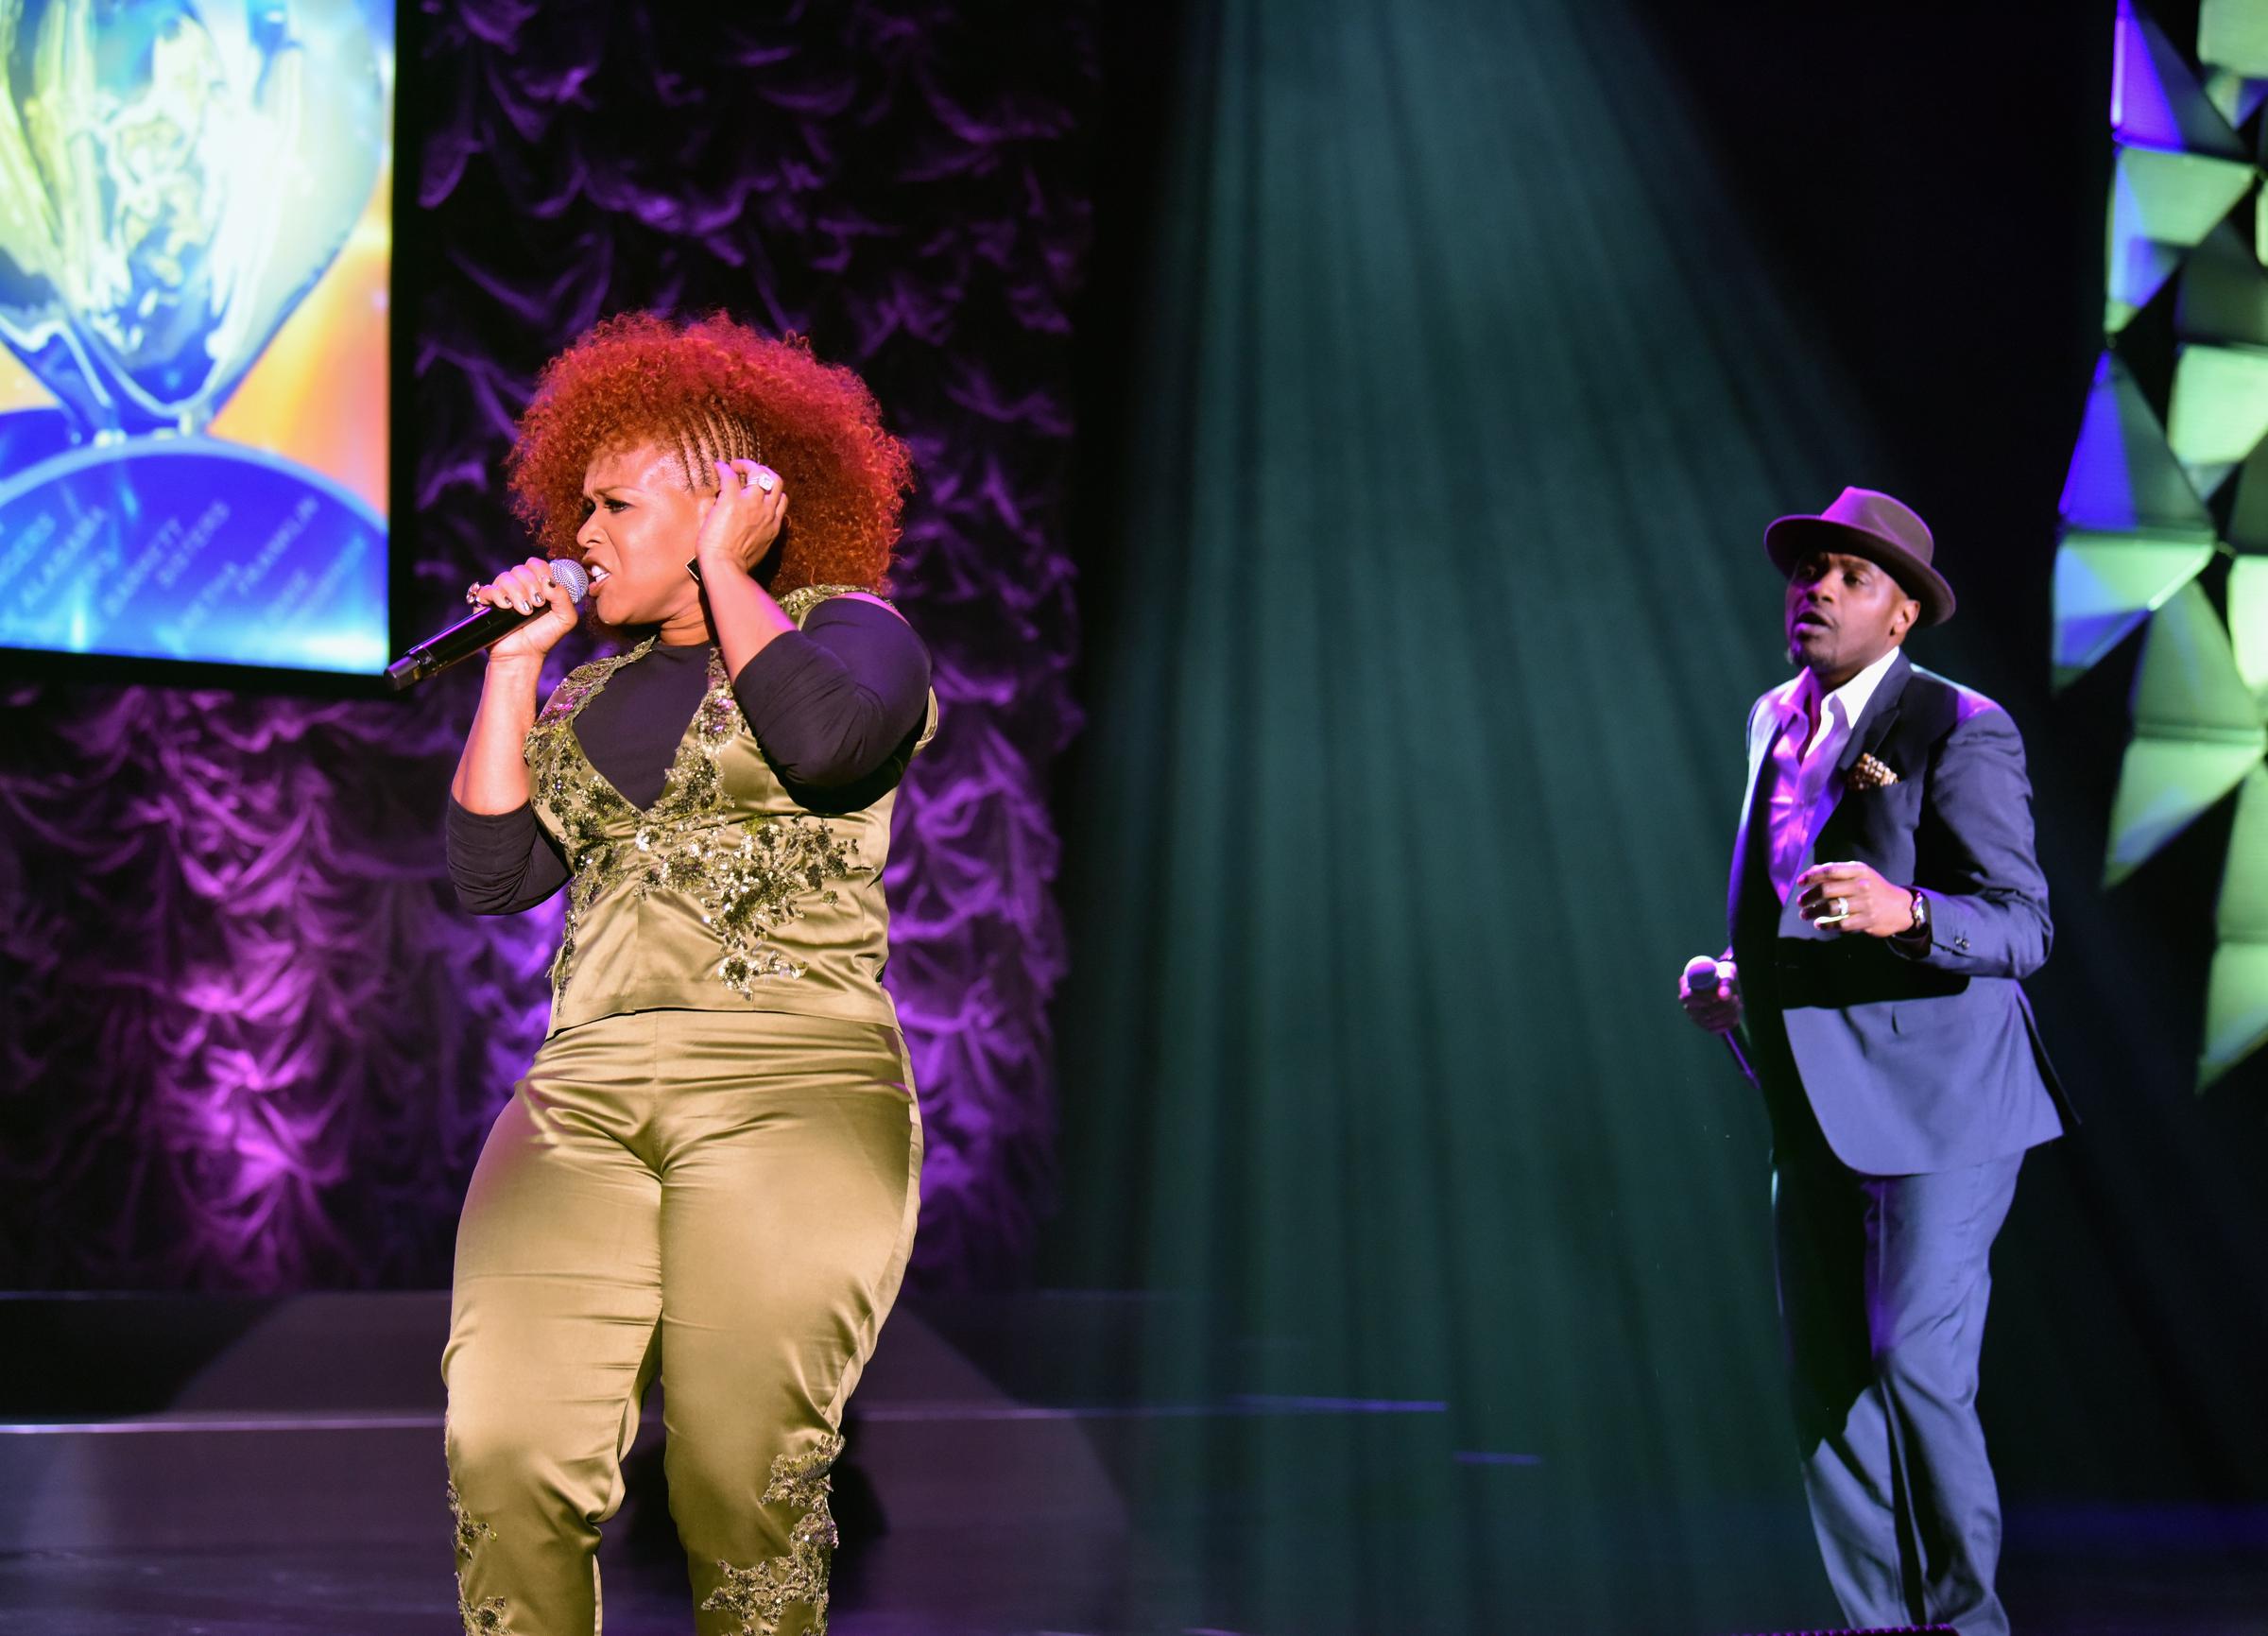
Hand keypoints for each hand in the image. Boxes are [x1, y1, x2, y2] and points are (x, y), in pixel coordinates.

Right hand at [469, 556, 579, 664]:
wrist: (524, 655)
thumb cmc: (544, 636)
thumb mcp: (566, 618)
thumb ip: (564, 597)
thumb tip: (549, 581)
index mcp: (537, 584)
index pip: (537, 564)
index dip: (542, 572)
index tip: (548, 589)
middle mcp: (519, 585)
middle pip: (521, 569)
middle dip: (531, 585)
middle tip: (538, 604)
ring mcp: (502, 593)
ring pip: (505, 577)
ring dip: (518, 593)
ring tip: (525, 611)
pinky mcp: (487, 603)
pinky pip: (488, 589)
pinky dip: (499, 595)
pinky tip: (507, 607)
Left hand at [693, 459, 787, 580]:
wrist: (726, 566)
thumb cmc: (736, 565)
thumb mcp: (758, 550)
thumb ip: (757, 534)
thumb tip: (748, 528)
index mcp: (773, 525)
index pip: (781, 500)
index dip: (772, 491)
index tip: (761, 490)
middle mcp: (767, 511)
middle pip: (776, 481)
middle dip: (765, 471)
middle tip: (751, 471)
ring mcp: (751, 503)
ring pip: (759, 472)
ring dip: (747, 465)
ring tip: (735, 466)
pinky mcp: (732, 499)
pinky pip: (730, 475)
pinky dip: (724, 468)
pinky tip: (718, 466)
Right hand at [1677, 956, 1742, 1033]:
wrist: (1726, 982)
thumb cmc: (1724, 974)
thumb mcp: (1727, 972)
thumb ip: (1726, 981)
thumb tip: (1724, 995)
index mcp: (1686, 986)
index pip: (1688, 996)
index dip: (1703, 998)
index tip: (1718, 996)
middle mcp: (1688, 1003)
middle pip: (1701, 1011)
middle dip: (1722, 1007)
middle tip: (1735, 998)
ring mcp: (1695, 1016)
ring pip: (1710, 1022)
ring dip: (1728, 1014)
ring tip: (1738, 1003)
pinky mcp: (1705, 1025)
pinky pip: (1715, 1029)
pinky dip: (1728, 1023)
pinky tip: (1736, 1015)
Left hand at [1793, 861, 1915, 938]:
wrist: (1900, 908)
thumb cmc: (1873, 889)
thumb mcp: (1860, 874)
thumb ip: (1837, 872)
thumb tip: (1810, 872)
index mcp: (1859, 870)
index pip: (1830, 870)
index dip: (1812, 876)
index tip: (1800, 883)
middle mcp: (1863, 885)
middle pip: (1827, 890)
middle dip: (1809, 896)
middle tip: (1800, 902)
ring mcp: (1866, 904)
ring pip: (1831, 908)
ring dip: (1813, 912)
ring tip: (1804, 914)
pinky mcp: (1868, 920)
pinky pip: (1841, 924)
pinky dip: (1826, 925)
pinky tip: (1818, 924)